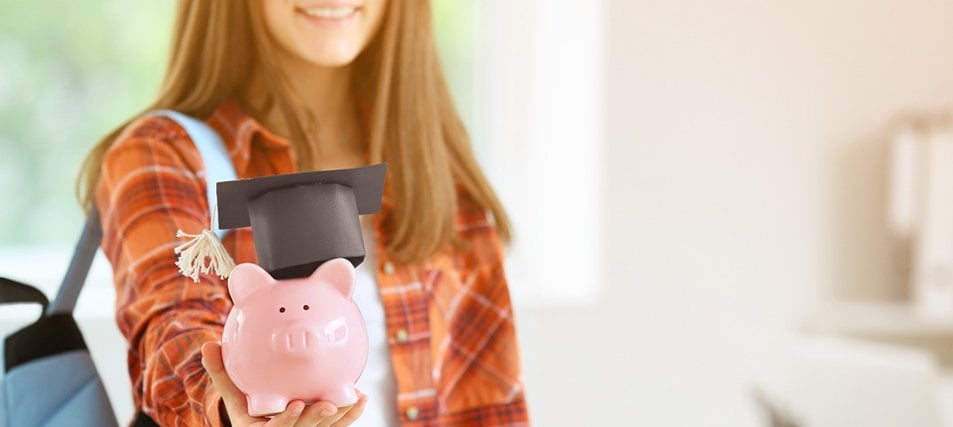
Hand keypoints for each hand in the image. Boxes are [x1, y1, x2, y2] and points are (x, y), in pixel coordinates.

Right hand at [201, 342, 367, 425]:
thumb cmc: (249, 413)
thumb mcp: (234, 398)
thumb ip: (221, 373)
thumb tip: (208, 345)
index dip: (287, 420)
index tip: (296, 405)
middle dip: (317, 419)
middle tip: (329, 404)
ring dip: (342, 416)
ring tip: (355, 398)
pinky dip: (351, 414)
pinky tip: (361, 398)